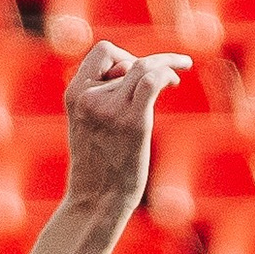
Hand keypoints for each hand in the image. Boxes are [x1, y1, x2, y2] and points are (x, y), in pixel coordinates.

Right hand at [62, 42, 190, 218]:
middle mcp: (89, 98)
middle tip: (160, 82)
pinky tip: (176, 81)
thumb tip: (131, 67)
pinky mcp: (133, 123)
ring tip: (180, 70)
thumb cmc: (96, 166)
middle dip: (146, 68)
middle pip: (128, 60)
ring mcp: (111, 110)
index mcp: (74, 94)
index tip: (133, 74)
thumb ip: (100, 94)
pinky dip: (169, 72)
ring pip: (144, 66)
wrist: (95, 202)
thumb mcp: (87, 123)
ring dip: (165, 64)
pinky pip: (153, 80)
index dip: (123, 55)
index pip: (103, 51)